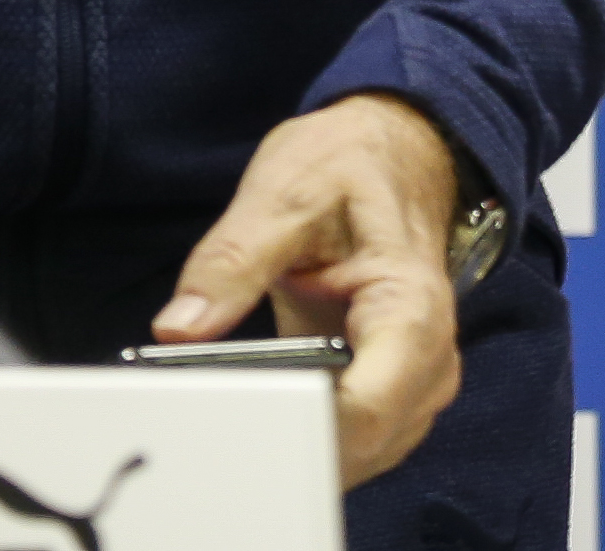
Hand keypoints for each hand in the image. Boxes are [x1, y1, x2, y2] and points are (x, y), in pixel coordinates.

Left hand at [159, 92, 462, 488]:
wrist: (396, 150)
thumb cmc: (351, 164)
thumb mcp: (284, 190)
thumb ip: (231, 260)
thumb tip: (179, 326)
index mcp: (408, 303)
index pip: (370, 405)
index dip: (303, 427)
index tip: (238, 417)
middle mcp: (426, 353)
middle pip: (365, 443)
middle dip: (292, 443)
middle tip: (216, 416)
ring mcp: (413, 377)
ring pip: (362, 454)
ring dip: (301, 446)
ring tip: (234, 409)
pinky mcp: (390, 387)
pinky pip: (358, 440)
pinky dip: (312, 436)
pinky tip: (264, 410)